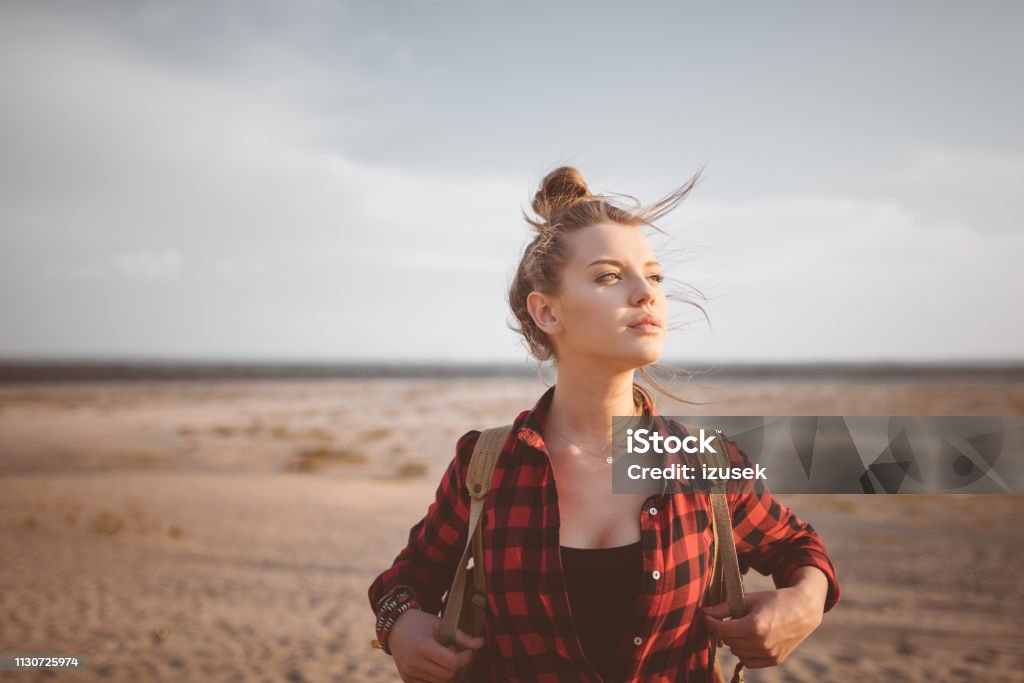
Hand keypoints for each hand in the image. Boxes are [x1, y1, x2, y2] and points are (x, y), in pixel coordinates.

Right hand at [388, 608, 484, 682]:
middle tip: (452, 651)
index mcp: (423, 647)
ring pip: (440, 682)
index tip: (468, 651)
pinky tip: (433, 665)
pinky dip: (435, 678)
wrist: (395, 626)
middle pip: (448, 674)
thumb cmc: (420, 622)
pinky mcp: (407, 679)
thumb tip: (481, 643)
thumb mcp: (440, 624)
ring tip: (441, 656)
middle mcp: (415, 663)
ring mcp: (410, 673)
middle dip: (455, 664)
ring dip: (446, 672)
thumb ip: (461, 636)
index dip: (465, 657)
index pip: (452, 662)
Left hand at [701, 568, 827, 668]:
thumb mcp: (750, 599)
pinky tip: (750, 640)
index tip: (706, 617)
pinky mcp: (775, 660)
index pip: (722, 630)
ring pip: (737, 653)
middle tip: (729, 620)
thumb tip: (704, 612)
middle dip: (725, 631)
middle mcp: (762, 643)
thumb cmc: (775, 600)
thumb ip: (725, 607)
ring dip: (735, 642)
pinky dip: (745, 653)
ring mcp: (769, 654)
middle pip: (729, 642)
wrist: (804, 609)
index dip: (711, 623)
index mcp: (755, 626)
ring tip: (743, 628)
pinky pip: (749, 662)